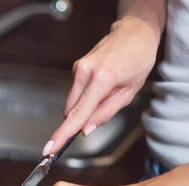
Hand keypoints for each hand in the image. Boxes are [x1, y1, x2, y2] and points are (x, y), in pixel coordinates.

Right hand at [42, 17, 160, 155]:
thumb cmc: (138, 60)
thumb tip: (86, 130)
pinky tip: (101, 85)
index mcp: (101, 80)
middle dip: (81, 120)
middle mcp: (85, 72)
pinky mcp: (76, 67)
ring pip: (72, 103)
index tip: (50, 148)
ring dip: (84, 107)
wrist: (134, 32)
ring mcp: (78, 68)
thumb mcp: (129, 92)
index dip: (63, 135)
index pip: (77, 115)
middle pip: (71, 111)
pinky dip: (85, 96)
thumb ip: (105, 113)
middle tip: (102, 113)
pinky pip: (76, 92)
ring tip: (107, 92)